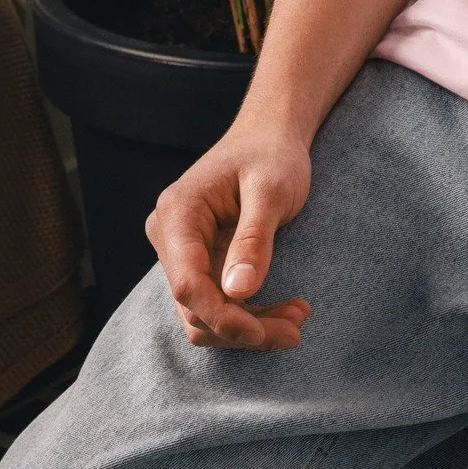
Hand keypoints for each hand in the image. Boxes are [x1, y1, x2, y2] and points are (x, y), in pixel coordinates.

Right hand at [144, 121, 314, 348]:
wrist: (270, 135)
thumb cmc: (272, 154)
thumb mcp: (271, 189)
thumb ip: (254, 238)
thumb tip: (238, 293)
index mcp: (178, 214)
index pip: (187, 283)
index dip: (222, 316)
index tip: (262, 333)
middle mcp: (169, 237)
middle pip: (194, 307)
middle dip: (242, 328)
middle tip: (297, 329)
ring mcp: (182, 253)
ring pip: (204, 314)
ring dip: (250, 327)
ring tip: (298, 319)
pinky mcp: (201, 263)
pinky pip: (217, 303)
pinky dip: (250, 314)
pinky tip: (286, 311)